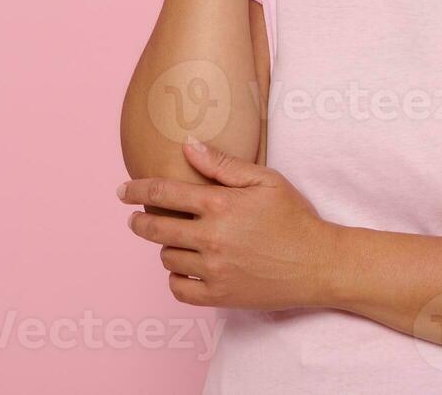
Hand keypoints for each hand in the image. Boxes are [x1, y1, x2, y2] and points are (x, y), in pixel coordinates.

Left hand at [117, 136, 337, 310]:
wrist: (319, 263)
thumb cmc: (294, 217)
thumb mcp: (265, 180)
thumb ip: (223, 164)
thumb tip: (188, 145)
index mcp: (221, 204)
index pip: (164, 192)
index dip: (136, 189)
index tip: (122, 191)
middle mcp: (212, 237)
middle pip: (155, 228)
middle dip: (139, 221)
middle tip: (136, 218)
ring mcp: (214, 270)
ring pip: (167, 258)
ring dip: (166, 247)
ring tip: (178, 240)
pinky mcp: (220, 296)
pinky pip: (179, 289)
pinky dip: (175, 278)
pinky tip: (185, 268)